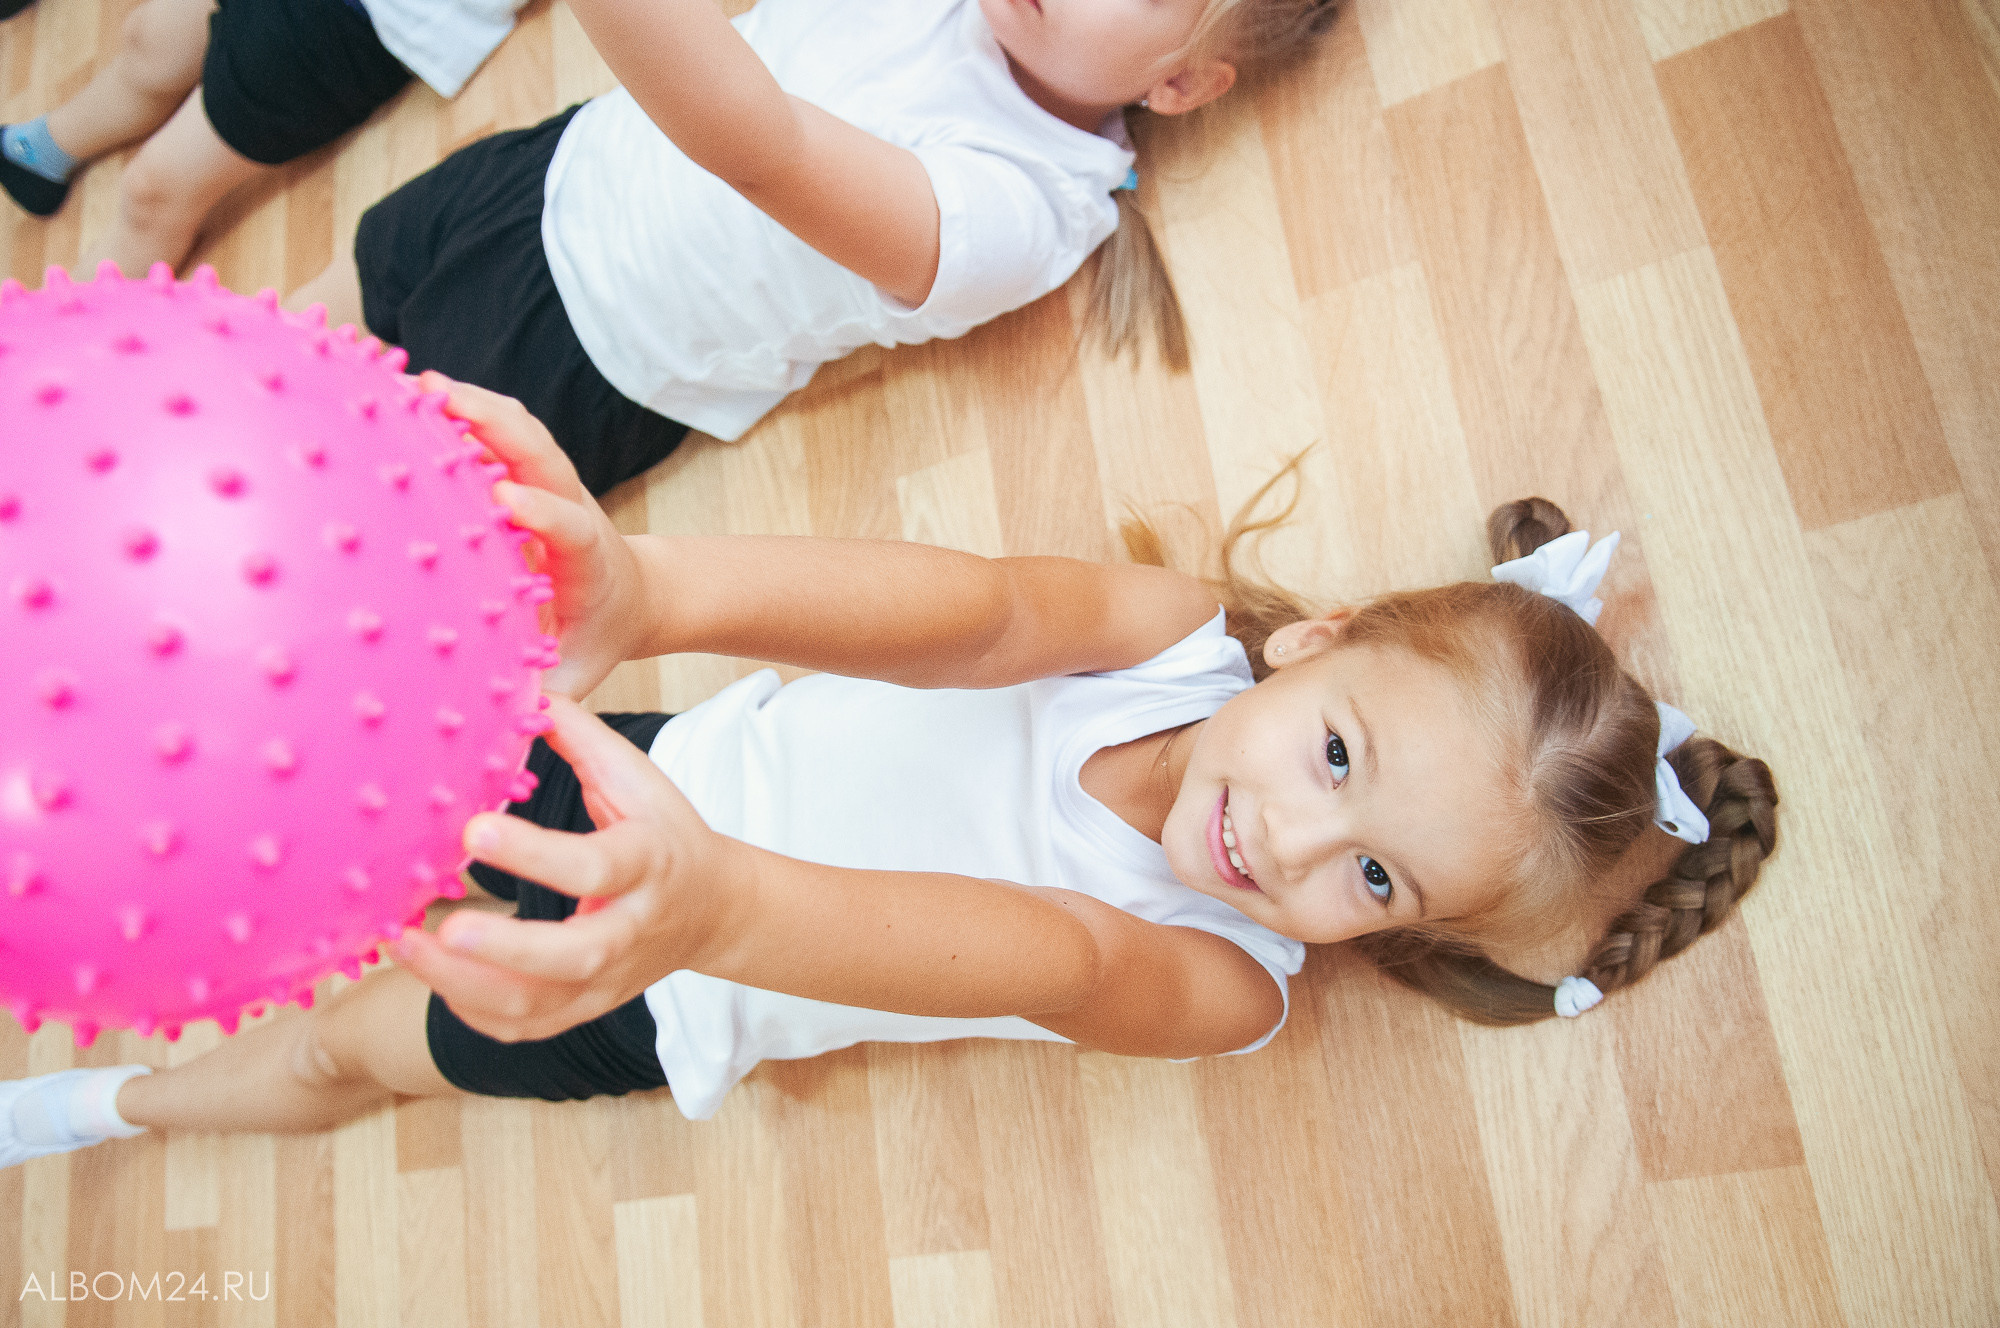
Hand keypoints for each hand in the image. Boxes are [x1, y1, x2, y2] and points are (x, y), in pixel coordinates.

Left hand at [391, 697, 733, 1041]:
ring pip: (537, 1004)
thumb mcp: (641, 780)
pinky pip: (524, 1026)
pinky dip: (472, 1011)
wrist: (714, 910)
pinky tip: (431, 976)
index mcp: (647, 864)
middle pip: (571, 956)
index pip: (594, 866)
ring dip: (465, 985)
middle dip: (504, 948)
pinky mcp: (585, 1007)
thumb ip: (584, 740)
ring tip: (406, 946)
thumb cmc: (667, 835)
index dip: (535, 854)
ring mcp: (607, 979)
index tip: (473, 831)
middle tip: (440, 927)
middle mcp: (629, 930)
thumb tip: (526, 691)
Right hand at [421, 371, 642, 699]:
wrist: (632, 595)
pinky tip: (407, 397)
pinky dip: (462, 411)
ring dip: (472, 405)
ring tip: (411, 384)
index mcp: (587, 560)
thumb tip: (511, 722)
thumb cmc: (597, 637)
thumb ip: (549, 695)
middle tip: (436, 399)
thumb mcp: (578, 671)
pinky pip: (497, 433)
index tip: (509, 501)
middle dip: (494, 424)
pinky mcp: (528, 474)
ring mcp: (550, 484)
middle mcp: (570, 509)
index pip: (568, 527)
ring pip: (518, 432)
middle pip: (541, 454)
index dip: (542, 512)